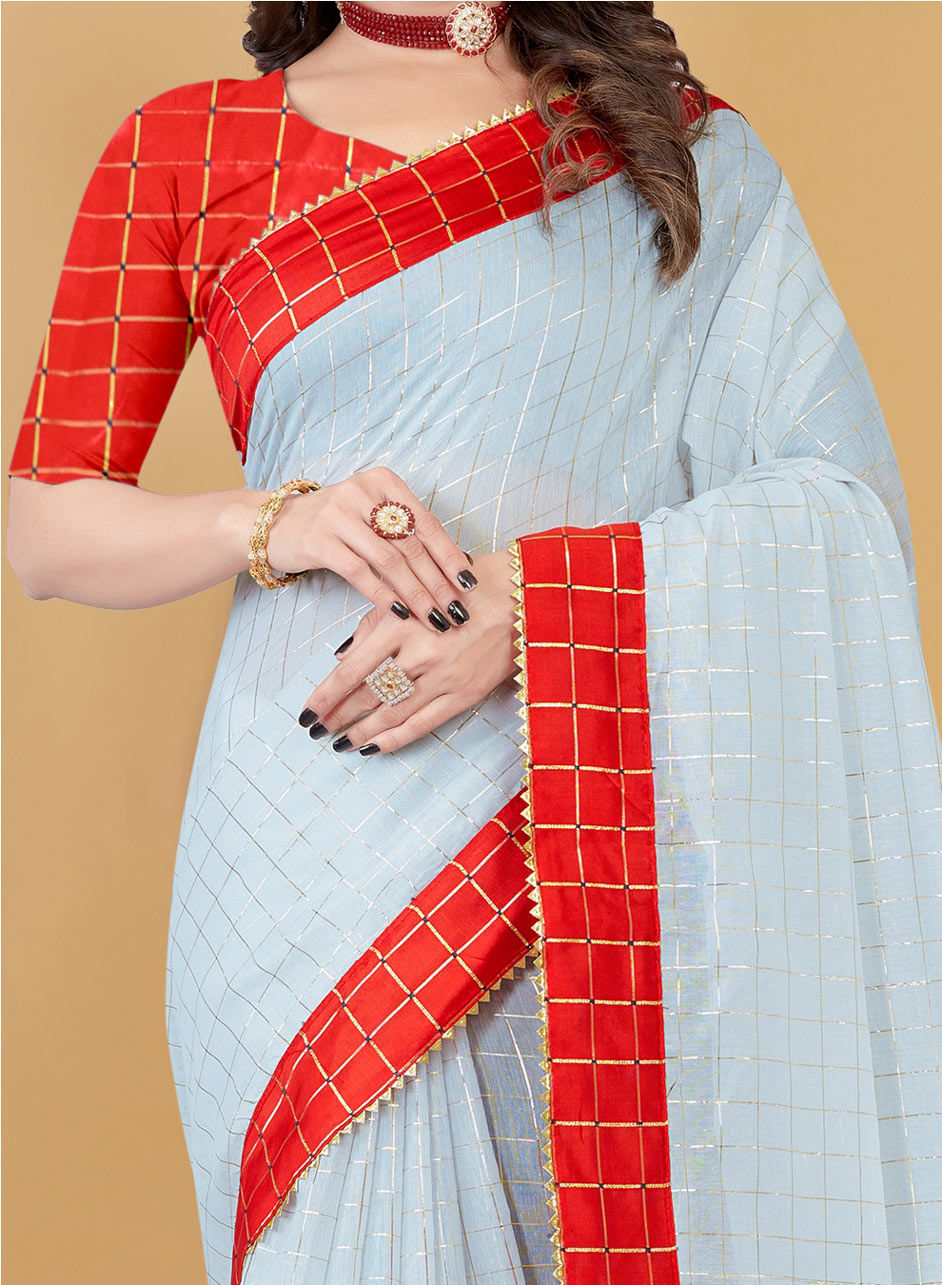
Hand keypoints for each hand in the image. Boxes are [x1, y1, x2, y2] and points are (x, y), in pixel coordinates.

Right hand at [265, 466, 477, 634]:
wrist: (276, 524)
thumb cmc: (335, 524)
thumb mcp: (372, 517)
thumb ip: (407, 533)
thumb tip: (457, 565)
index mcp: (384, 482)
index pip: (426, 522)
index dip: (450, 555)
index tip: (469, 582)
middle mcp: (362, 491)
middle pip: (411, 544)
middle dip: (438, 582)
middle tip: (456, 609)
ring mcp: (339, 514)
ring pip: (389, 561)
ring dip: (416, 594)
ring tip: (435, 618)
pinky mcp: (319, 540)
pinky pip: (361, 573)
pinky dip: (384, 596)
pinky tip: (402, 614)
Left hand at [297, 548, 518, 753]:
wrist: (518, 598)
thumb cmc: (459, 589)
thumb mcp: (411, 594)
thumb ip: (374, 624)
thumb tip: (342, 658)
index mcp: (401, 624)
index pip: (352, 670)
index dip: (325, 696)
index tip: (306, 713)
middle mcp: (419, 654)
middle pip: (367, 695)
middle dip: (337, 717)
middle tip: (315, 731)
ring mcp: (442, 678)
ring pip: (391, 714)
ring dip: (361, 732)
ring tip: (339, 742)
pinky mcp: (463, 694)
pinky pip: (422, 724)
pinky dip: (395, 738)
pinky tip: (373, 747)